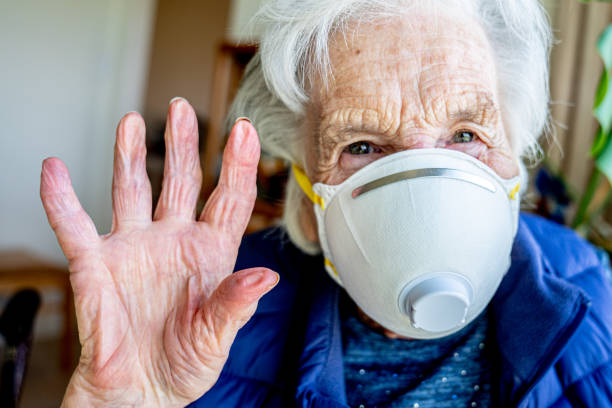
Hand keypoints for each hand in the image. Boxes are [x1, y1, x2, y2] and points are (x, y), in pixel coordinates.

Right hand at [40, 99, 277, 406]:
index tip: (245, 130)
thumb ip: (235, 304)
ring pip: (132, 190)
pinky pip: (74, 226)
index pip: (228, 200)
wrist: (139, 392)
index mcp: (210, 254)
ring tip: (134, 120)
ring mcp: (134, 248)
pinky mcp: (96, 265)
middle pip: (179, 181)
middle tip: (182, 108)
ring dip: (131, 154)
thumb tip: (265, 278)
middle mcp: (173, 241)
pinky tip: (55, 170)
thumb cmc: (183, 364)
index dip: (238, 165)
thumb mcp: (217, 338)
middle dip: (182, 144)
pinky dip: (61, 199)